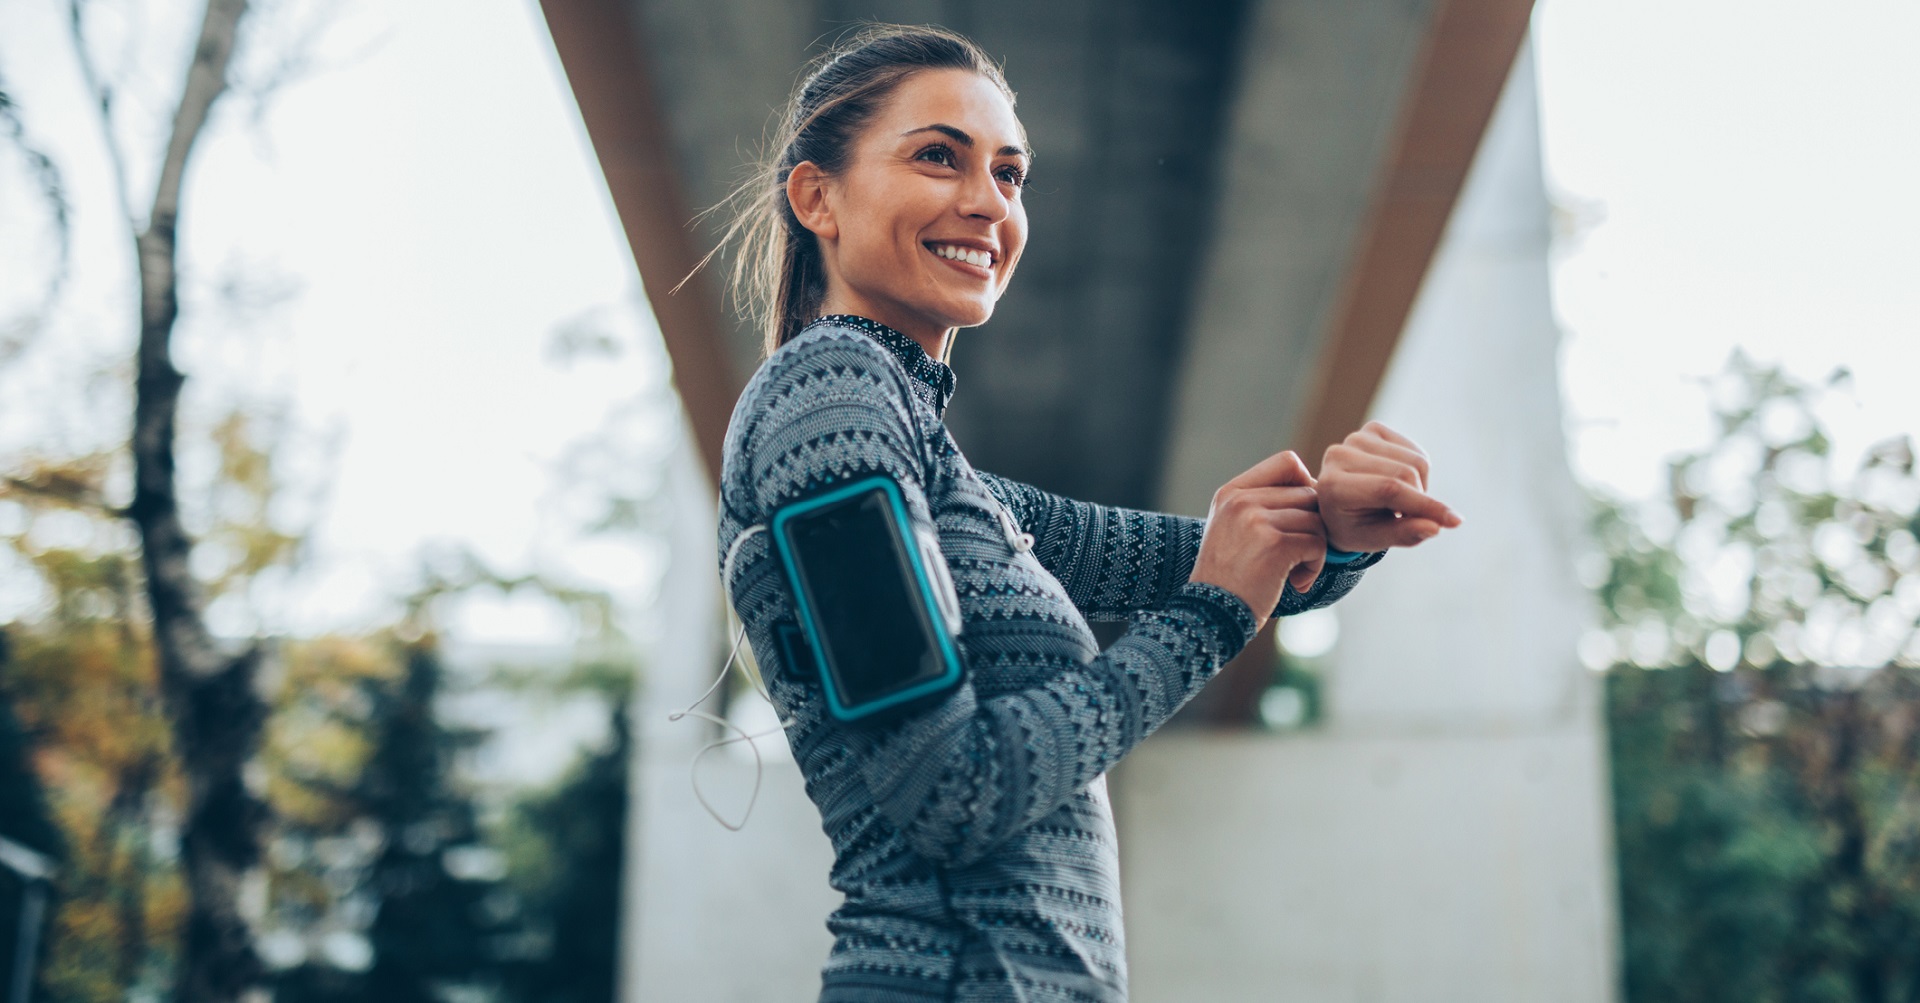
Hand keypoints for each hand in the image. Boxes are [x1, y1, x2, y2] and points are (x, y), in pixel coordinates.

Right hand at [1189, 450, 1326, 633]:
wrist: (1209, 614)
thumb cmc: (1227, 578)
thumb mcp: (1231, 528)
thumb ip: (1262, 505)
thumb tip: (1315, 493)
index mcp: (1232, 492)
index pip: (1287, 462)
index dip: (1306, 484)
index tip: (1299, 515)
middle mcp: (1242, 500)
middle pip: (1308, 494)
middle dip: (1312, 526)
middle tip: (1299, 555)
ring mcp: (1256, 520)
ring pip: (1316, 521)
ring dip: (1315, 550)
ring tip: (1295, 572)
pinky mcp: (1274, 544)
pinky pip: (1317, 543)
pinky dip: (1314, 567)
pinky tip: (1297, 582)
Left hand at [1318, 421, 1460, 552]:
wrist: (1335, 505)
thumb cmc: (1354, 527)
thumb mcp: (1373, 539)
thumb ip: (1404, 534)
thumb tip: (1435, 527)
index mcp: (1334, 486)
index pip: (1389, 490)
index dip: (1425, 505)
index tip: (1455, 522)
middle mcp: (1340, 455)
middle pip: (1406, 473)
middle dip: (1421, 501)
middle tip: (1411, 518)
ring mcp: (1356, 438)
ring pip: (1415, 461)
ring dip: (1419, 488)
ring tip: (1399, 503)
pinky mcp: (1373, 429)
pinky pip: (1416, 452)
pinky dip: (1418, 473)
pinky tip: (1400, 483)